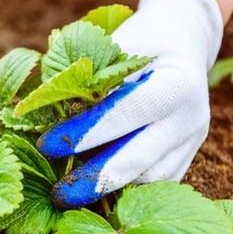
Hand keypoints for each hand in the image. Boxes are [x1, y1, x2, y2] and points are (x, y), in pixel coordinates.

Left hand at [38, 0, 223, 208]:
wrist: (182, 44)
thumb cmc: (139, 40)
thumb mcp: (114, 44)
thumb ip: (86, 77)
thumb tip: (41, 110)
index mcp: (175, 83)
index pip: (125, 114)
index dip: (84, 132)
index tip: (46, 145)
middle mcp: (189, 118)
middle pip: (141, 160)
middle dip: (95, 180)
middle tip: (58, 193)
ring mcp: (191, 142)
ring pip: (148, 181)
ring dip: (109, 188)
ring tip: (72, 189)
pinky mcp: (187, 158)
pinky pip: (155, 185)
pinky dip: (124, 190)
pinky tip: (95, 190)